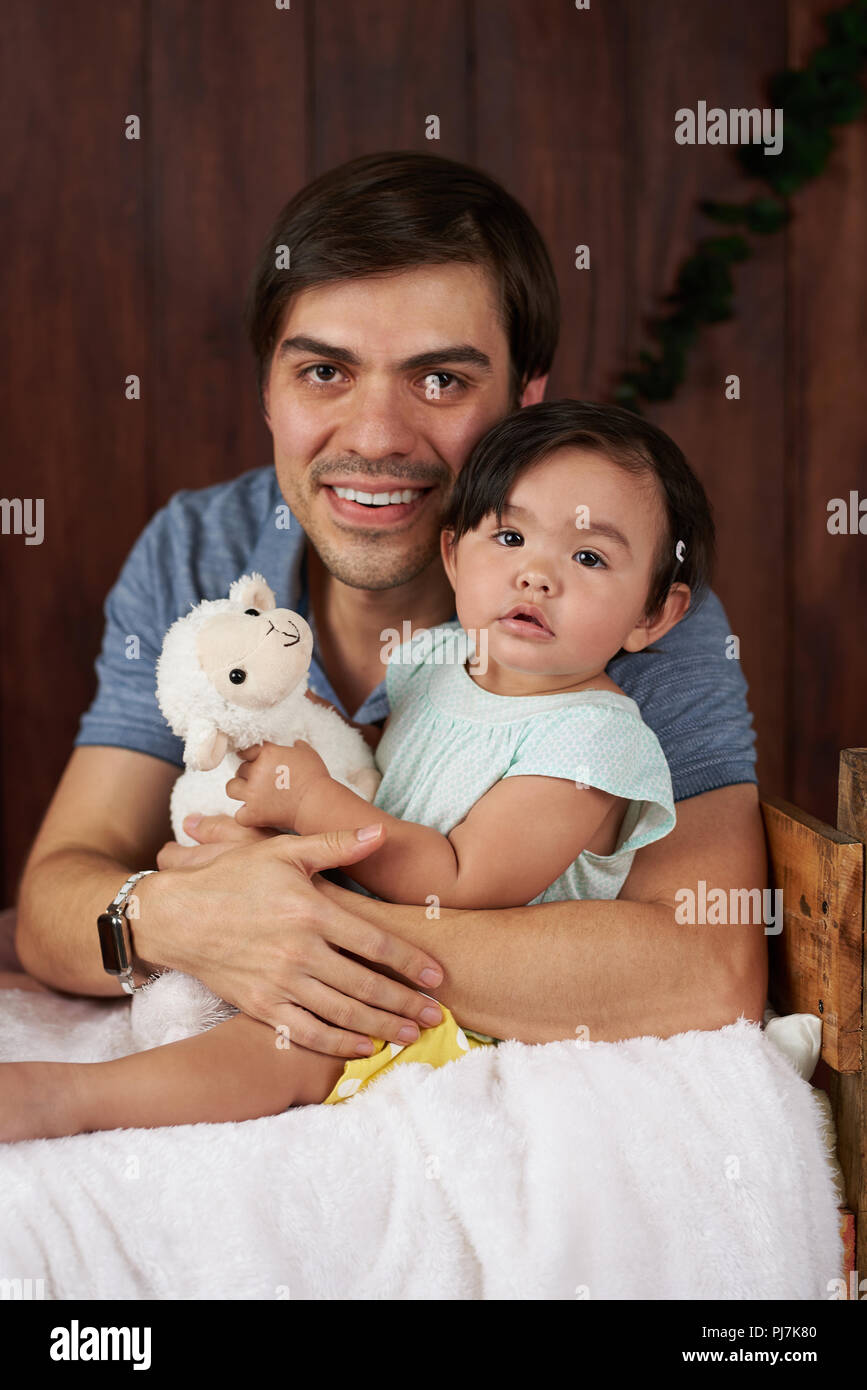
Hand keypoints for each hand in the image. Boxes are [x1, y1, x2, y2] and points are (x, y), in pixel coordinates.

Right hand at [139, 823, 445, 1058]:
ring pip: (343, 1012)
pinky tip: (364, 1048)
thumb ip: (335, 844)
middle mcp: (299, 950)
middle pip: (366, 984)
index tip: (438, 977)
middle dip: (406, 1003)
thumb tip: (380, 833)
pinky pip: (307, 1031)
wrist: (174, 915)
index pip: (375, 943)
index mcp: (311, 911)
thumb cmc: (231, 877)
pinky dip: (339, 1043)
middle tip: (438, 1017)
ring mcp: (279, 982)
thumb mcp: (281, 851)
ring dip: (382, 1026)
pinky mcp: (260, 1005)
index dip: (411, 963)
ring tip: (412, 1035)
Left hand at [226, 740, 329, 830]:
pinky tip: (255, 814)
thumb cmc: (315, 778)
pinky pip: (239, 815)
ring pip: (231, 788)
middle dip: (248, 774)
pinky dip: (246, 815)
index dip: (250, 756)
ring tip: (250, 794)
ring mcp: (252, 793)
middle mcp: (256, 771)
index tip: (253, 760)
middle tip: (259, 780)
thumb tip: (295, 743)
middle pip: (240, 769)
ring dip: (239, 790)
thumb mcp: (309, 754)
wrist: (317, 803)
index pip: (247, 750)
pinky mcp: (254, 813)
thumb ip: (298, 746)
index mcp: (267, 753)